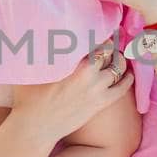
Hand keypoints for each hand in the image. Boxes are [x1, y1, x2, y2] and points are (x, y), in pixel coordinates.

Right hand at [12, 39, 133, 141]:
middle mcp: (88, 73)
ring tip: (117, 55)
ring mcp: (97, 89)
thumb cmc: (28, 97)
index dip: (99, 33)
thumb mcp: (30, 68)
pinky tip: (128, 74)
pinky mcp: (101, 103)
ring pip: (118, 67)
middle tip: (110, 40)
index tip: (100, 28)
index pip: (94, 39)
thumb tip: (32, 33)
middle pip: (109, 50)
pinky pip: (122, 88)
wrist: (36, 127)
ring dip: (119, 59)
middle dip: (110, 44)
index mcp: (72, 61)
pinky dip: (127, 78)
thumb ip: (38, 50)